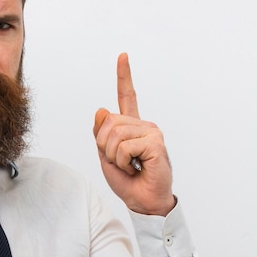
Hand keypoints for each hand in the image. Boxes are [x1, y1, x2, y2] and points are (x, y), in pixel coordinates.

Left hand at [93, 53, 174, 215]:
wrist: (142, 200)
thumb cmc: (127, 179)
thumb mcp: (105, 154)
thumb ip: (100, 133)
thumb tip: (102, 109)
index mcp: (131, 125)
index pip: (127, 96)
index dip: (124, 76)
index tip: (123, 56)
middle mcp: (143, 124)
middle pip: (108, 122)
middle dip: (104, 145)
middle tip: (119, 161)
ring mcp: (151, 132)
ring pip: (114, 134)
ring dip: (113, 155)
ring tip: (129, 165)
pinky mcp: (155, 143)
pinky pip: (124, 146)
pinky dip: (123, 161)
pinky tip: (137, 167)